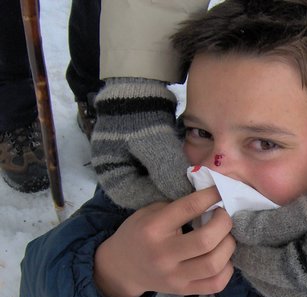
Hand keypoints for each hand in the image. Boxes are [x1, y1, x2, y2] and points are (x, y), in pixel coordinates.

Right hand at [91, 77, 192, 208]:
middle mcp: (118, 174)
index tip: (184, 195)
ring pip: (155, 183)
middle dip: (169, 190)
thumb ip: (167, 170)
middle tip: (193, 188)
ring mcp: (131, 166)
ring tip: (194, 180)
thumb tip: (186, 194)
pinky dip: (172, 171)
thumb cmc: (139, 114)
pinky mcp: (143, 158)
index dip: (160, 198)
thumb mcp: (153, 143)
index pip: (135, 197)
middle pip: (145, 192)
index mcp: (110, 174)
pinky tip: (188, 171)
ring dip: (173, 181)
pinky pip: (159, 172)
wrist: (139, 86)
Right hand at [94, 187, 234, 296]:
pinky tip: (222, 256)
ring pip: (214, 264)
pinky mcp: (183, 291)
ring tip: (225, 236)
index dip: (212, 196)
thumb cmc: (140, 233)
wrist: (122, 268)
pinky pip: (216, 283)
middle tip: (225, 215)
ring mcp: (174, 277)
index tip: (221, 190)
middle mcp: (164, 255)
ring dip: (228, 245)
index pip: (190, 208)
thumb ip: (179, 206)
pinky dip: (227, 268)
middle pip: (206, 240)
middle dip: (224, 223)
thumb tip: (214, 198)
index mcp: (153, 229)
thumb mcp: (150, 212)